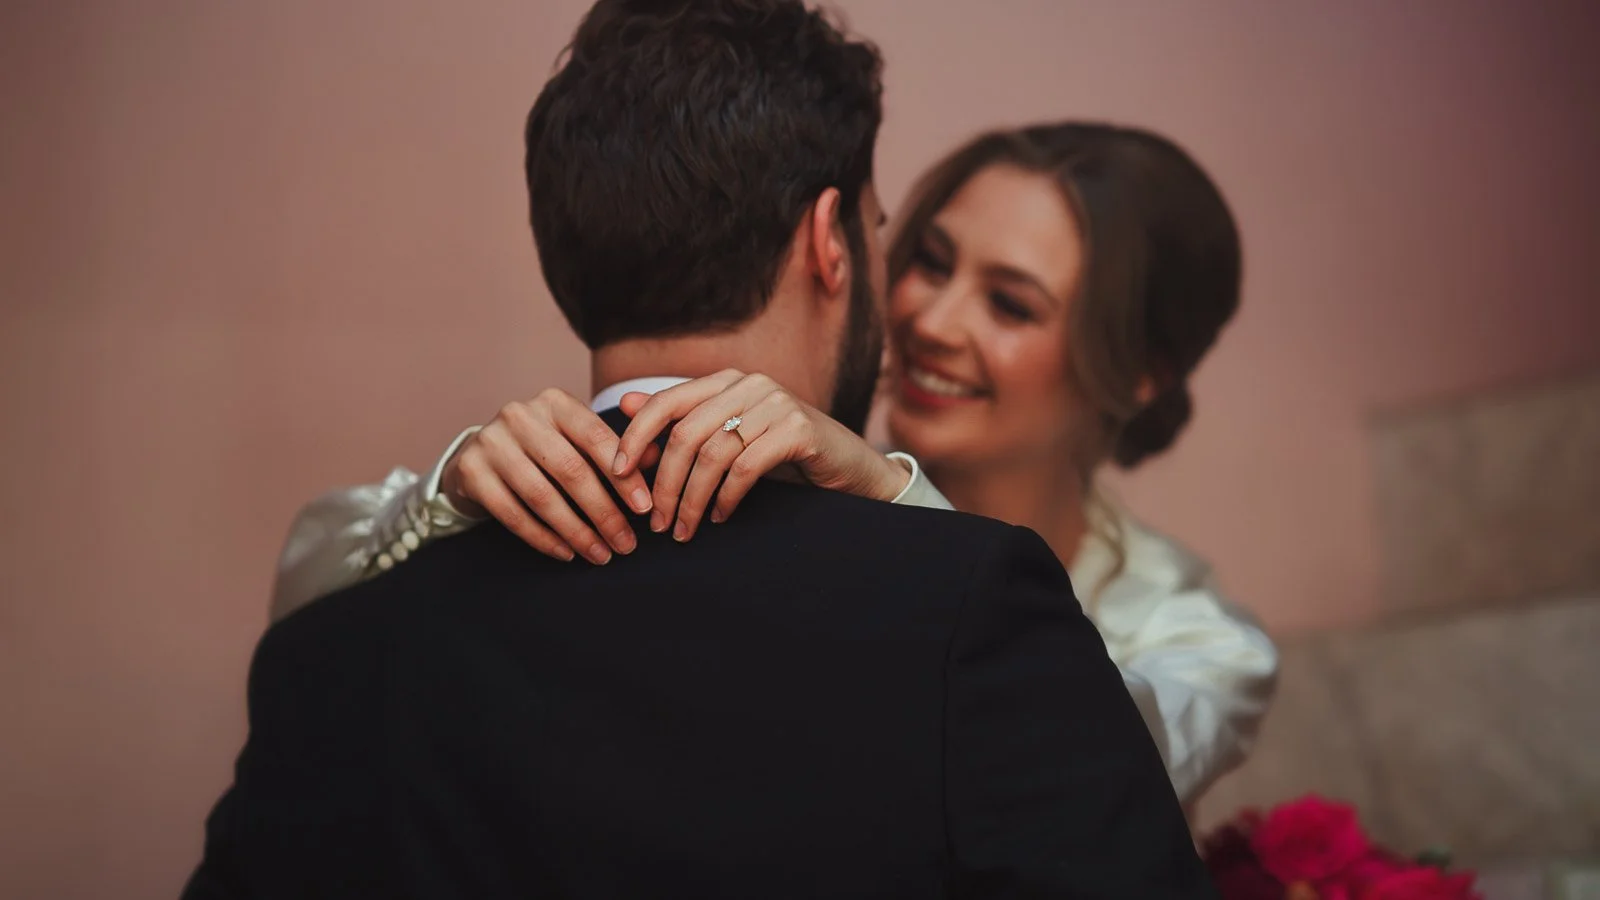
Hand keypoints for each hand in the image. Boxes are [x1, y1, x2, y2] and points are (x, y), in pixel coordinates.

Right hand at [440, 389, 661, 564]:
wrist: (481, 453)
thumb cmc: (545, 449)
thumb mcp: (579, 440)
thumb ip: (619, 447)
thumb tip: (655, 462)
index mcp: (555, 402)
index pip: (597, 438)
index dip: (624, 476)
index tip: (645, 509)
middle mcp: (521, 415)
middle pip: (571, 471)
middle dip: (604, 512)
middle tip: (626, 543)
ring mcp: (491, 441)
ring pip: (542, 495)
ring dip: (576, 532)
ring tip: (601, 554)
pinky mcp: (470, 470)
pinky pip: (512, 513)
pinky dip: (543, 538)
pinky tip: (566, 552)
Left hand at [613, 370, 908, 541]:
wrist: (849, 467)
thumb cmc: (782, 454)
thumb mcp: (727, 436)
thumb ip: (680, 421)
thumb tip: (624, 405)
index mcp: (726, 381)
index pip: (666, 402)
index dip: (636, 437)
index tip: (617, 475)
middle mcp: (749, 384)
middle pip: (686, 434)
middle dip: (664, 482)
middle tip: (655, 522)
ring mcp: (776, 403)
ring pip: (714, 454)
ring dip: (692, 499)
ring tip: (683, 529)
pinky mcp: (799, 429)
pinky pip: (746, 467)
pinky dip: (727, 498)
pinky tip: (721, 518)